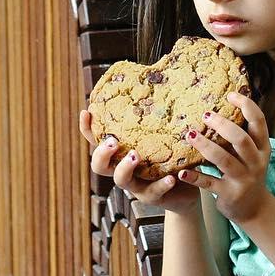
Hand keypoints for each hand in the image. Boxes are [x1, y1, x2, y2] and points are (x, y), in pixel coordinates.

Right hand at [80, 109, 200, 215]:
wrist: (188, 188)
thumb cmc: (170, 156)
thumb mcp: (162, 135)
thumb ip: (156, 118)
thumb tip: (159, 80)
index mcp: (120, 154)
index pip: (96, 141)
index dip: (87, 129)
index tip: (86, 111)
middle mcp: (123, 169)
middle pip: (99, 166)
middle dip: (102, 154)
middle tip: (113, 141)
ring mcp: (137, 185)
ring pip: (121, 180)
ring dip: (125, 167)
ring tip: (136, 155)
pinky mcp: (154, 196)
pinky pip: (155, 191)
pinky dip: (162, 184)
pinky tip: (171, 178)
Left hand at [172, 93, 272, 224]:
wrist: (254, 208)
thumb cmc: (248, 174)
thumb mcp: (253, 155)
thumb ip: (242, 136)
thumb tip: (224, 108)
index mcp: (262, 148)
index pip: (259, 122)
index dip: (246, 106)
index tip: (231, 94)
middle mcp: (255, 162)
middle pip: (241, 139)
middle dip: (223, 125)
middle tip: (206, 115)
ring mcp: (243, 179)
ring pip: (223, 160)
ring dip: (205, 146)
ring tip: (190, 135)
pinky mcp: (229, 194)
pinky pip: (209, 183)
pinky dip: (195, 177)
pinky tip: (182, 172)